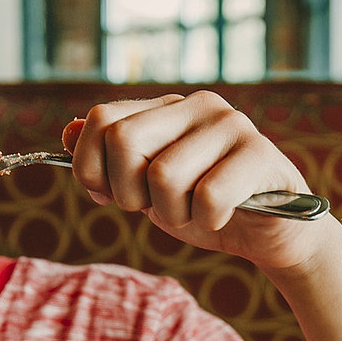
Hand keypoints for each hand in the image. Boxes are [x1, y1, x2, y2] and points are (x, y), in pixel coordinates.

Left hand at [63, 90, 328, 270]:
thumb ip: (110, 162)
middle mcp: (197, 105)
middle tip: (155, 209)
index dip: (91, 168)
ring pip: (163, 175)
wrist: (274, 235)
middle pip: (123, 140)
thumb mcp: (148, 190)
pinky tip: (223, 217)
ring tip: (194, 214)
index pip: (101, 120)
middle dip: (128, 193)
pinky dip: (207, 221)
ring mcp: (231, 125)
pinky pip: (208, 196)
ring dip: (172, 214)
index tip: (113, 197)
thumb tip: (66, 131)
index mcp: (166, 108)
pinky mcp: (260, 154)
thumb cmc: (207, 210)